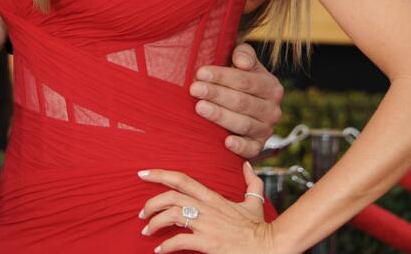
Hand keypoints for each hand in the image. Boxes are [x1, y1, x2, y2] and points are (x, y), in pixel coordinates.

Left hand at [138, 163, 274, 252]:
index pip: (182, 179)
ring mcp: (206, 225)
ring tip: (147, 231)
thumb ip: (250, 182)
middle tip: (141, 212)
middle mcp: (207, 208)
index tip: (143, 174)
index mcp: (213, 197)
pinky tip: (160, 250)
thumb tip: (247, 164)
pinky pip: (180, 242)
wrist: (269, 246)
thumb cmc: (259, 228)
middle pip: (171, 197)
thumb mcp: (254, 201)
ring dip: (155, 223)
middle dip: (151, 203)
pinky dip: (166, 246)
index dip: (160, 174)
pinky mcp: (208, 243)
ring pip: (172, 216)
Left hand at [191, 44, 283, 158]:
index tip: (200, 72)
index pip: (246, 81)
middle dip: (216, 94)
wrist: (243, 103)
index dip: (222, 76)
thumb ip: (244, 54)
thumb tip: (241, 62)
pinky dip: (240, 147)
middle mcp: (273, 109)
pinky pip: (251, 149)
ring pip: (243, 123)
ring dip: (220, 115)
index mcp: (271, 86)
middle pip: (242, 102)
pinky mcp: (258, 146)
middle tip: (195, 89)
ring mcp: (266, 129)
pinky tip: (226, 142)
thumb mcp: (242, 61)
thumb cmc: (237, 78)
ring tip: (200, 107)